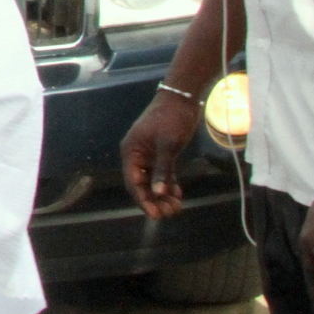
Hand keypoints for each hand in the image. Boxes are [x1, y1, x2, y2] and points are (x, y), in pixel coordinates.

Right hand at [120, 89, 202, 219]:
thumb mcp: (168, 144)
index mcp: (131, 152)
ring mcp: (148, 155)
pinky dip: (168, 184)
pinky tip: (178, 193)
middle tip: (170, 212)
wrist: (182, 98)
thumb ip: (163, 169)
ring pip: (152, 181)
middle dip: (154, 200)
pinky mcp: (160, 153)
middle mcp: (136, 155)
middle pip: (142, 184)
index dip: (143, 200)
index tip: (156, 215)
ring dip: (162, 194)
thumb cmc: (172, 118)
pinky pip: (161, 174)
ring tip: (176, 206)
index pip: (133, 182)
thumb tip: (159, 193)